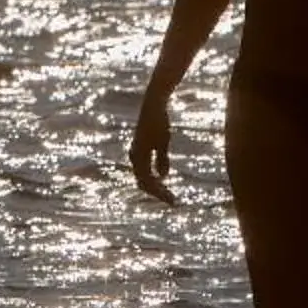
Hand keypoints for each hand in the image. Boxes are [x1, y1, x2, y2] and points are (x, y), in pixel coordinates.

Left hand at [130, 85, 178, 203]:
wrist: (154, 106)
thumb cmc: (158, 122)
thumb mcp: (161, 143)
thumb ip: (161, 159)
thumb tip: (163, 175)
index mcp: (138, 156)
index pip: (145, 180)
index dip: (156, 191)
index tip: (171, 198)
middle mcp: (135, 157)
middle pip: (143, 183)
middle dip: (158, 194)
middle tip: (172, 202)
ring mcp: (137, 153)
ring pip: (144, 180)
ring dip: (157, 191)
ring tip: (171, 198)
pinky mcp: (142, 149)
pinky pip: (146, 172)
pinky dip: (155, 181)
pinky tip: (165, 184)